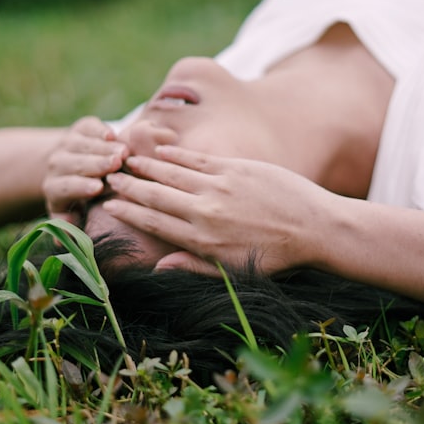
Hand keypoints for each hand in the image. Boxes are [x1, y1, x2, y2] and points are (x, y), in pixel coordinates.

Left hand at [43, 116, 128, 224]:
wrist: (72, 166)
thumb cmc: (79, 199)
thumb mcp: (71, 215)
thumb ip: (68, 226)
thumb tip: (59, 242)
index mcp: (54, 188)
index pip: (65, 186)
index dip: (80, 186)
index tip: (98, 188)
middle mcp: (57, 164)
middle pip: (75, 162)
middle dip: (96, 163)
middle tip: (117, 164)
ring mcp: (67, 143)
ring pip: (83, 144)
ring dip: (103, 147)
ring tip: (124, 152)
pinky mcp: (80, 128)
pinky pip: (89, 127)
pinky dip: (100, 130)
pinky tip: (113, 135)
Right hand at [103, 145, 334, 273]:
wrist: (315, 228)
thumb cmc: (276, 256)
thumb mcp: (233, 272)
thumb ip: (194, 266)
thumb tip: (158, 265)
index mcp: (203, 240)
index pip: (154, 223)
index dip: (128, 212)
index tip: (110, 204)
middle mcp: (206, 212)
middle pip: (156, 196)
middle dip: (128, 186)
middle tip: (107, 178)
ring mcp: (220, 187)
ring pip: (172, 174)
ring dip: (145, 167)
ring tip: (126, 161)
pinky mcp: (236, 169)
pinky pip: (197, 160)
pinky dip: (175, 155)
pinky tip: (160, 152)